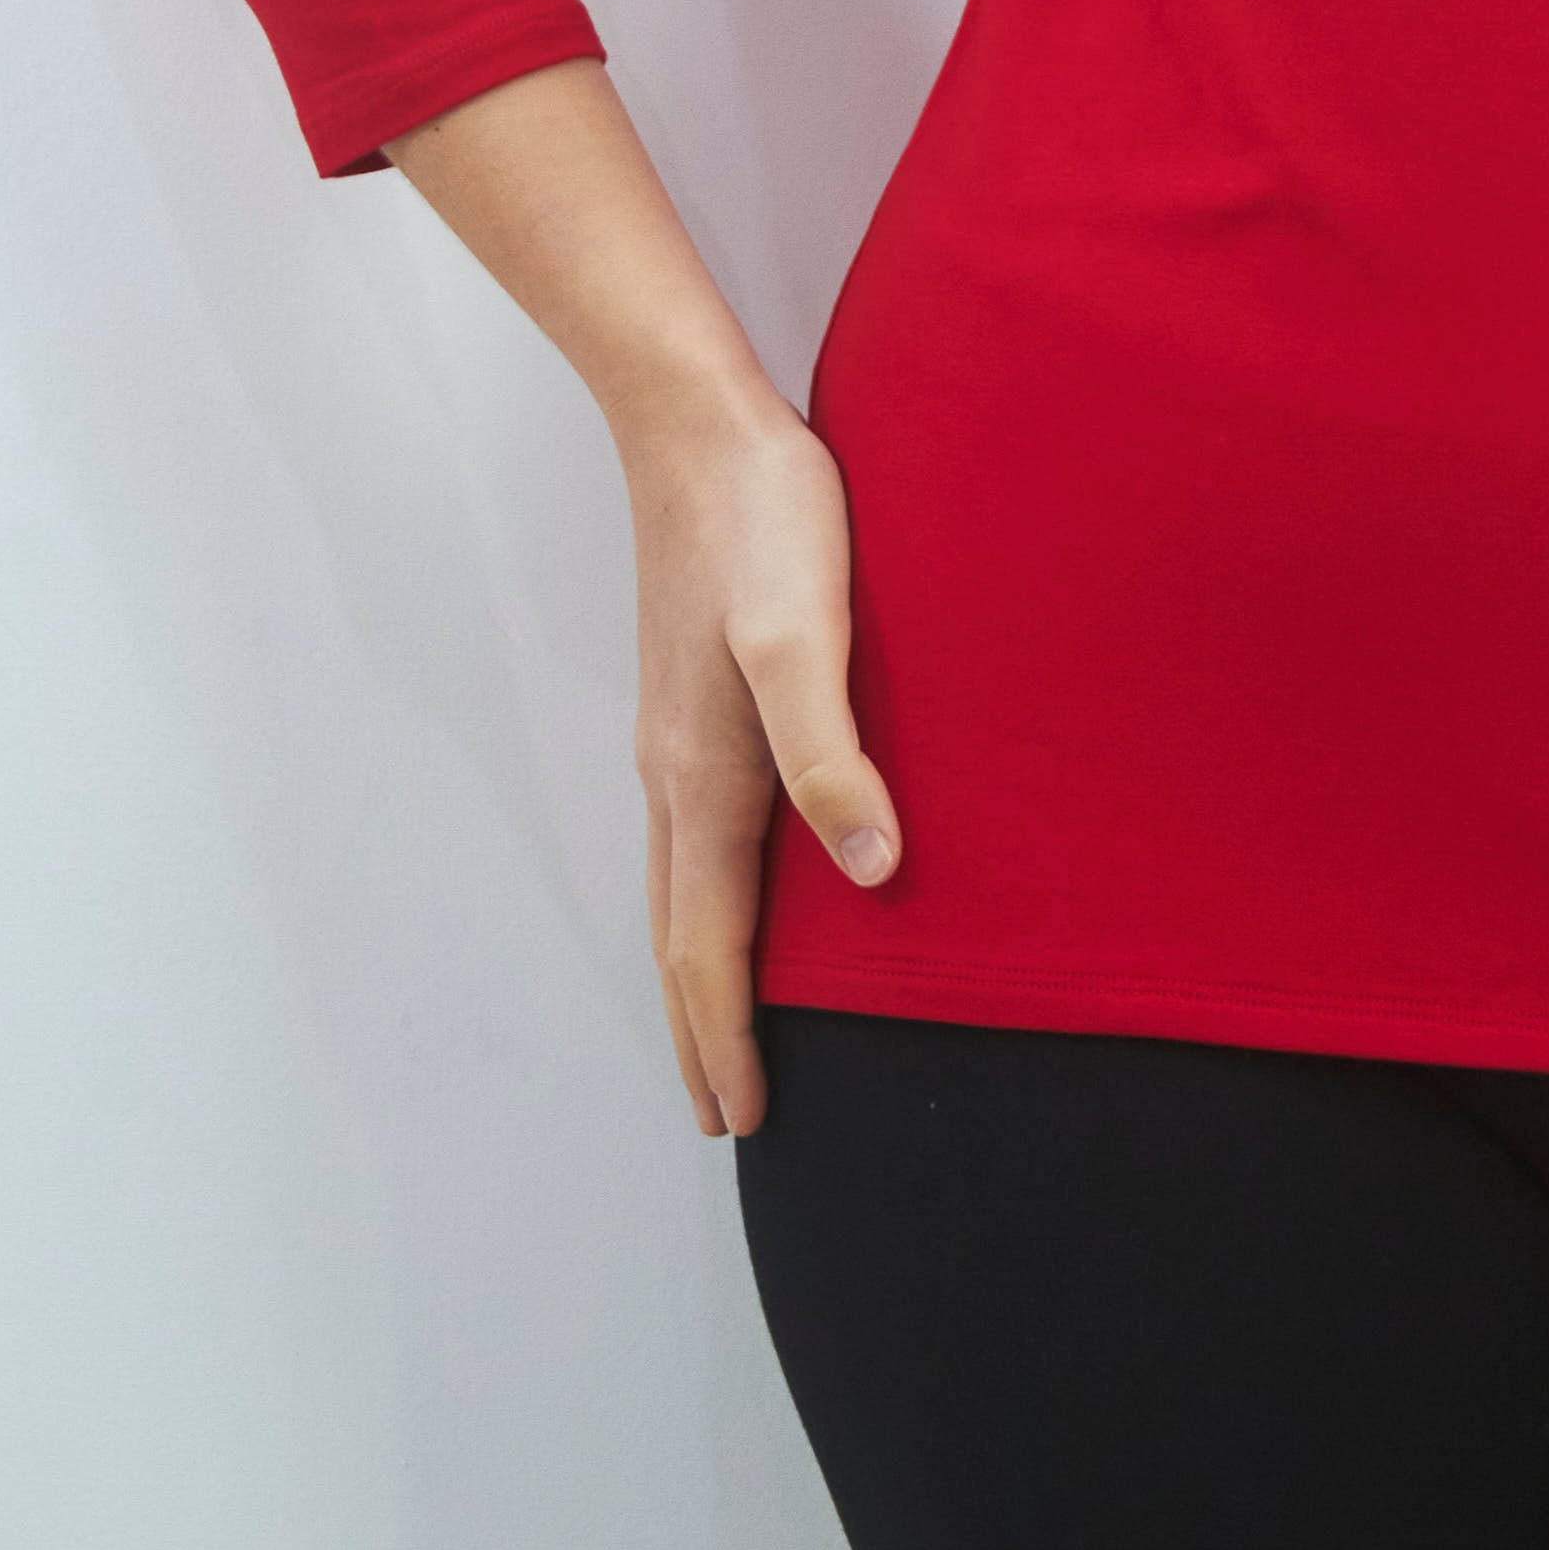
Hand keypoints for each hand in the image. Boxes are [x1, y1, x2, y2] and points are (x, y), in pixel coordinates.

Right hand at [620, 388, 900, 1138]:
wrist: (697, 426)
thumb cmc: (762, 521)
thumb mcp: (804, 635)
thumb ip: (833, 753)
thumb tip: (872, 874)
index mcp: (704, 779)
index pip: (708, 947)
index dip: (726, 1037)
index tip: (742, 1123)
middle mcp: (676, 772)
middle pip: (678, 935)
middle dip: (698, 1029)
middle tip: (719, 1113)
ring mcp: (677, 735)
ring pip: (678, 886)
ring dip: (696, 968)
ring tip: (716, 1024)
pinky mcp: (694, 696)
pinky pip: (692, 834)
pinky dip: (703, 898)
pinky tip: (737, 881)